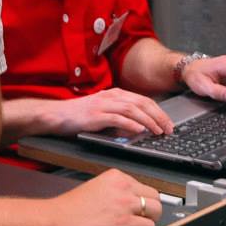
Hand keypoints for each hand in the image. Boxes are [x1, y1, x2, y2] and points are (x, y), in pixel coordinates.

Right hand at [46, 169, 161, 225]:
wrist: (57, 219)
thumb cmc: (71, 207)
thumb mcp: (96, 187)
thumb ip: (116, 190)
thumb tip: (131, 200)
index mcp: (116, 176)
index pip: (143, 186)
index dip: (142, 200)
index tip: (138, 207)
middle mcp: (123, 187)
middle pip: (154, 197)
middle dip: (150, 209)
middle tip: (141, 218)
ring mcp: (125, 204)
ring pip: (156, 211)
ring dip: (149, 221)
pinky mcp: (124, 223)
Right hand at [47, 88, 173, 135]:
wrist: (56, 114)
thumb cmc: (79, 115)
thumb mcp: (104, 112)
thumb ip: (120, 116)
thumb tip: (138, 127)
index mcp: (115, 94)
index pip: (143, 100)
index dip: (158, 112)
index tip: (168, 123)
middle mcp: (112, 96)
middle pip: (142, 103)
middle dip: (158, 116)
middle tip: (169, 129)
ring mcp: (104, 104)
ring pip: (132, 109)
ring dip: (148, 120)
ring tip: (158, 130)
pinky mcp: (96, 115)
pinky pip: (117, 118)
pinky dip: (130, 124)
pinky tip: (139, 130)